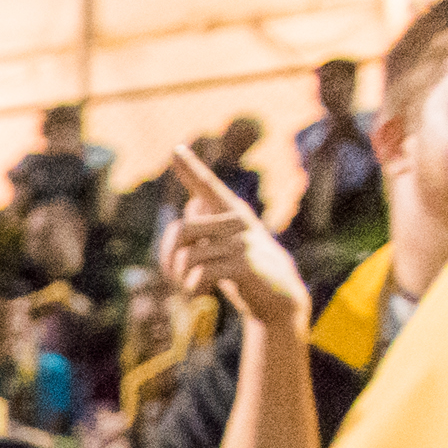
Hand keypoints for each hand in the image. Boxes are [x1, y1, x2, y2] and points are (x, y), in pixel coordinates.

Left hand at [158, 149, 308, 333]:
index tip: (175, 150)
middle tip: (173, 276)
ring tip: (188, 287)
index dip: (190, 169)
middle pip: (181, 230)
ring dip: (180, 278)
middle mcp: (237, 221)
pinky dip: (192, 288)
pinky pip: (202, 274)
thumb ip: (209, 224)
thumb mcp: (226, 245)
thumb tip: (193, 200)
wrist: (279, 297)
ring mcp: (242, 242)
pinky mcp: (244, 265)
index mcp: (231, 213)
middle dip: (168, 256)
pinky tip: (199, 294)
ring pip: (189, 256)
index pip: (207, 186)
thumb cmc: (245, 269)